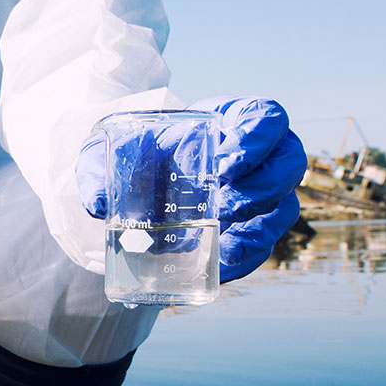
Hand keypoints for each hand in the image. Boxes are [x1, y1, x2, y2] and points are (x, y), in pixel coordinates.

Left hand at [77, 97, 306, 282]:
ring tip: (224, 243)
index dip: (258, 141)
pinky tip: (222, 265)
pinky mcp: (252, 231)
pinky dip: (245, 257)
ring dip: (259, 228)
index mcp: (237, 121)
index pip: (268, 120)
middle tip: (223, 205)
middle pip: (289, 167)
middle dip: (262, 189)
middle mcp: (262, 156)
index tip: (226, 164)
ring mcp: (262, 196)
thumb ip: (100, 164)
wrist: (138, 182)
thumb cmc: (141, 150)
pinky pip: (263, 247)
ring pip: (283, 211)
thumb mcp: (115, 148)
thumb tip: (96, 202)